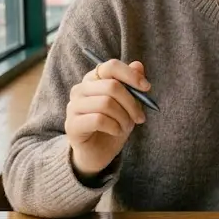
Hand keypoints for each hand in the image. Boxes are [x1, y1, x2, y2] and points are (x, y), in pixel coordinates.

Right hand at [66, 59, 148, 177]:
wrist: (97, 153)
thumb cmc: (113, 125)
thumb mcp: (127, 105)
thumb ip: (131, 85)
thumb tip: (138, 65)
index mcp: (93, 79)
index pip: (111, 66)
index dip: (131, 75)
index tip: (146, 88)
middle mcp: (80, 89)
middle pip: (112, 86)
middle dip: (131, 103)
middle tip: (140, 118)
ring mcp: (73, 106)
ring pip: (106, 103)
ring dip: (123, 118)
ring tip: (126, 127)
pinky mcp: (71, 125)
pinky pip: (99, 120)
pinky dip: (114, 127)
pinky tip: (116, 132)